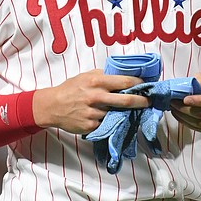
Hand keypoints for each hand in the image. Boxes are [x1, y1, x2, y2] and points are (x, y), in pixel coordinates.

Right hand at [32, 69, 149, 133]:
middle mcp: (97, 97)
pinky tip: (107, 118)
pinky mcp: (91, 126)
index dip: (138, 84)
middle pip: (126, 101)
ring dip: (123, 113)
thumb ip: (103, 75)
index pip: (124, 82)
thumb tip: (122, 74)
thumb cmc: (70, 89)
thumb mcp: (86, 75)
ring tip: (126, 110)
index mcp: (97, 82)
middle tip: (149, 102)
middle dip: (141, 101)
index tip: (146, 85)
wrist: (52, 106)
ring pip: (116, 114)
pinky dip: (109, 121)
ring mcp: (94, 113)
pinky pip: (105, 124)